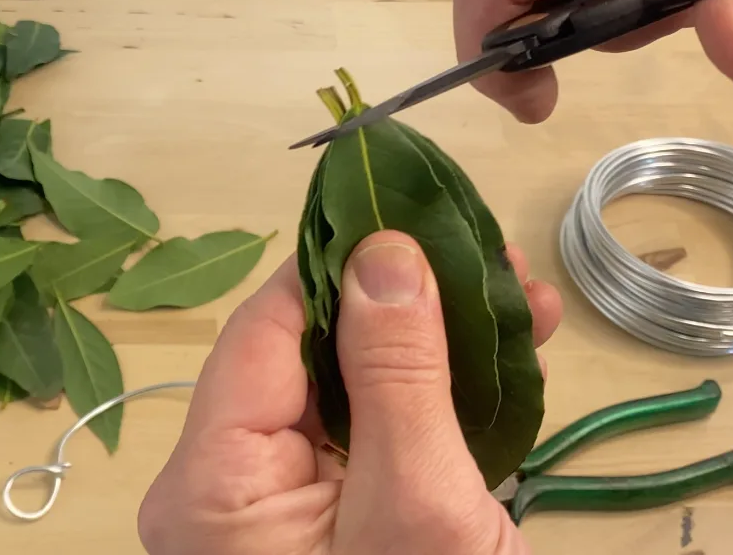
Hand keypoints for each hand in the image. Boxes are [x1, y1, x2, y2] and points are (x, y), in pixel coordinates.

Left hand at [138, 230, 561, 553]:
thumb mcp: (418, 504)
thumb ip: (394, 374)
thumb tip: (384, 251)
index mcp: (213, 482)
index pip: (266, 329)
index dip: (339, 261)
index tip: (414, 209)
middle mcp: (225, 487)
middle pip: (309, 354)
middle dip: (406, 302)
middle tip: (495, 264)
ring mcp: (276, 509)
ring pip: (347, 390)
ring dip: (433, 346)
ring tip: (519, 304)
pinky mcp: (326, 524)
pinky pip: (369, 439)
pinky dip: (432, 403)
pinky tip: (498, 364)